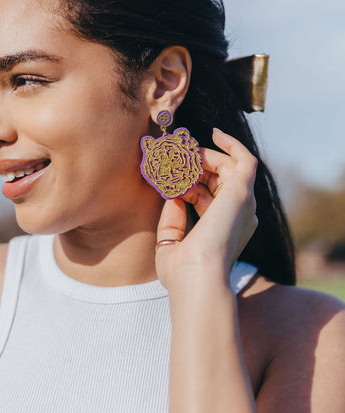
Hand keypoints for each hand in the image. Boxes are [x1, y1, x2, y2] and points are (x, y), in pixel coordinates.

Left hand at [155, 128, 257, 289]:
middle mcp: (239, 216)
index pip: (206, 196)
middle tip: (173, 159)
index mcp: (225, 229)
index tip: (166, 179)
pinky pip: (245, 159)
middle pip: (218, 179)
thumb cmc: (182, 273)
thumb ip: (172, 222)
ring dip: (203, 157)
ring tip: (181, 152)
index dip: (185, 184)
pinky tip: (214, 133)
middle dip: (194, 166)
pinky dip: (232, 144)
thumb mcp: (170, 246)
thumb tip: (173, 196)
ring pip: (228, 166)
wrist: (196, 278)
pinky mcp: (243, 192)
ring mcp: (243, 203)